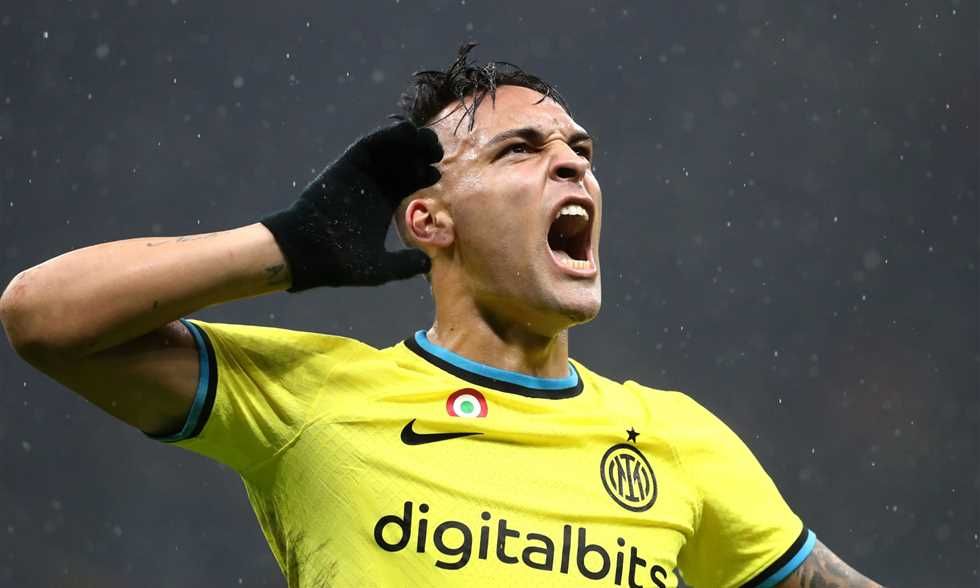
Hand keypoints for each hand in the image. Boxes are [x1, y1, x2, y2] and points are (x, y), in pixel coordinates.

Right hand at [260, 121, 442, 290]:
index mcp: (384, 203)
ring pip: (391, 149)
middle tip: (437, 152)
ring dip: (410, 140)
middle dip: (423, 152)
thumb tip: (426, 263)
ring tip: (426, 139)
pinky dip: (388, 134)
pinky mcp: (348, 164)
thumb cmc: (340, 262)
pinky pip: (370, 144)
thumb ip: (403, 265)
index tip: (438, 173)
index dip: (426, 174)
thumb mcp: (378, 268)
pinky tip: (406, 130)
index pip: (411, 181)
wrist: (308, 253)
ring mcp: (362, 173)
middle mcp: (375, 185)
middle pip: (405, 160)